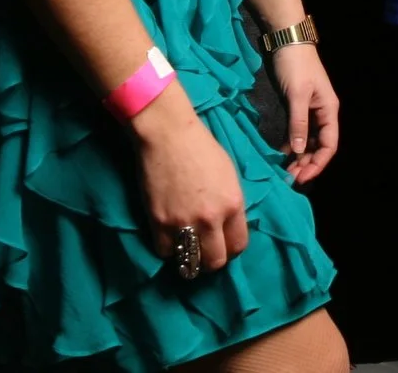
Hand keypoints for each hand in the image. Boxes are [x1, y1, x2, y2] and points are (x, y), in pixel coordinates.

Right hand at [132, 83, 250, 272]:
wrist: (168, 134)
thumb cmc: (202, 147)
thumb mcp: (229, 175)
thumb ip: (231, 204)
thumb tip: (229, 227)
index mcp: (233, 204)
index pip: (239, 246)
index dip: (231, 250)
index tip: (223, 246)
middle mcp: (212, 219)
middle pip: (215, 261)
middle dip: (211, 260)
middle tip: (204, 251)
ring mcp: (184, 223)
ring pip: (190, 264)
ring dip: (189, 260)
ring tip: (186, 249)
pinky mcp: (159, 222)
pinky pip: (164, 252)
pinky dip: (167, 249)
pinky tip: (168, 237)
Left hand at [268, 44, 339, 185]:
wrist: (286, 39)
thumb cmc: (295, 65)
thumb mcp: (296, 94)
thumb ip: (298, 123)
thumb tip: (299, 151)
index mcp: (328, 110)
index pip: (329, 144)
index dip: (318, 163)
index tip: (303, 177)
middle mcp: (322, 113)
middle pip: (319, 146)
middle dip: (307, 163)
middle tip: (290, 178)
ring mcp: (309, 110)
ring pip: (308, 141)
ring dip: (299, 156)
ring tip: (285, 170)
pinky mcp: (296, 107)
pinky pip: (297, 132)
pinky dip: (291, 144)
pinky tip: (281, 153)